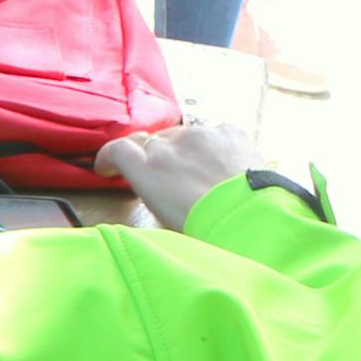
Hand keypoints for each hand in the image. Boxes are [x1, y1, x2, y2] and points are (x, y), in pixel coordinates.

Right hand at [94, 120, 266, 230]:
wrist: (252, 219)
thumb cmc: (205, 229)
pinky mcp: (228, 130)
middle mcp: (168, 144)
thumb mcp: (162, 218)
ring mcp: (200, 133)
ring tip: (205, 177)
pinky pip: (215, 134)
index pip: (117, 151)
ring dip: (188, 153)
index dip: (109, 158)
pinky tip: (226, 166)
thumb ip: (150, 193)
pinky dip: (216, 147)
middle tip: (171, 182)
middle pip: (154, 144)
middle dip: (156, 159)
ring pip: (186, 137)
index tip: (108, 168)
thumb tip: (153, 189)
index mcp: (147, 169)